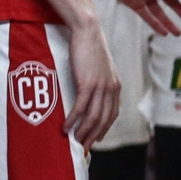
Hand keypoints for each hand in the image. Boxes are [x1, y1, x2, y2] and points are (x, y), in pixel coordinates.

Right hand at [63, 13, 121, 145]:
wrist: (88, 31)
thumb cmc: (90, 49)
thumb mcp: (100, 69)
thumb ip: (99, 83)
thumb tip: (91, 97)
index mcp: (115, 86)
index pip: (112, 115)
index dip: (103, 129)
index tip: (95, 140)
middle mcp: (111, 88)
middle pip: (103, 120)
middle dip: (92, 136)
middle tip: (82, 148)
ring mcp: (101, 86)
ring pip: (93, 117)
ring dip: (82, 132)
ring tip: (72, 142)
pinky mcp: (87, 82)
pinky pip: (81, 107)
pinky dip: (73, 119)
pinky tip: (65, 127)